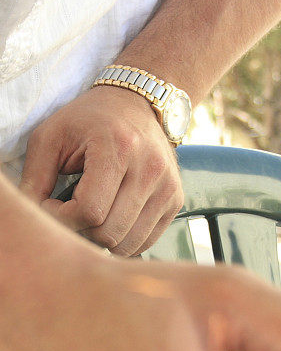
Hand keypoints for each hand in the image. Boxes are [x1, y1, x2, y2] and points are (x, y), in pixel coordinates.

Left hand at [19, 86, 182, 255]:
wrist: (137, 106)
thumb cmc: (89, 120)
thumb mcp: (51, 136)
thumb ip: (35, 177)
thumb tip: (34, 217)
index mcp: (119, 149)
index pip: (89, 211)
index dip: (62, 217)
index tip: (51, 203)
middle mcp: (150, 170)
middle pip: (110, 232)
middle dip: (82, 230)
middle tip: (70, 212)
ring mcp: (167, 187)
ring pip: (129, 244)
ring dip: (103, 238)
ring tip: (91, 215)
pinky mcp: (175, 201)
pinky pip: (146, 242)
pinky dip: (124, 239)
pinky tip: (112, 218)